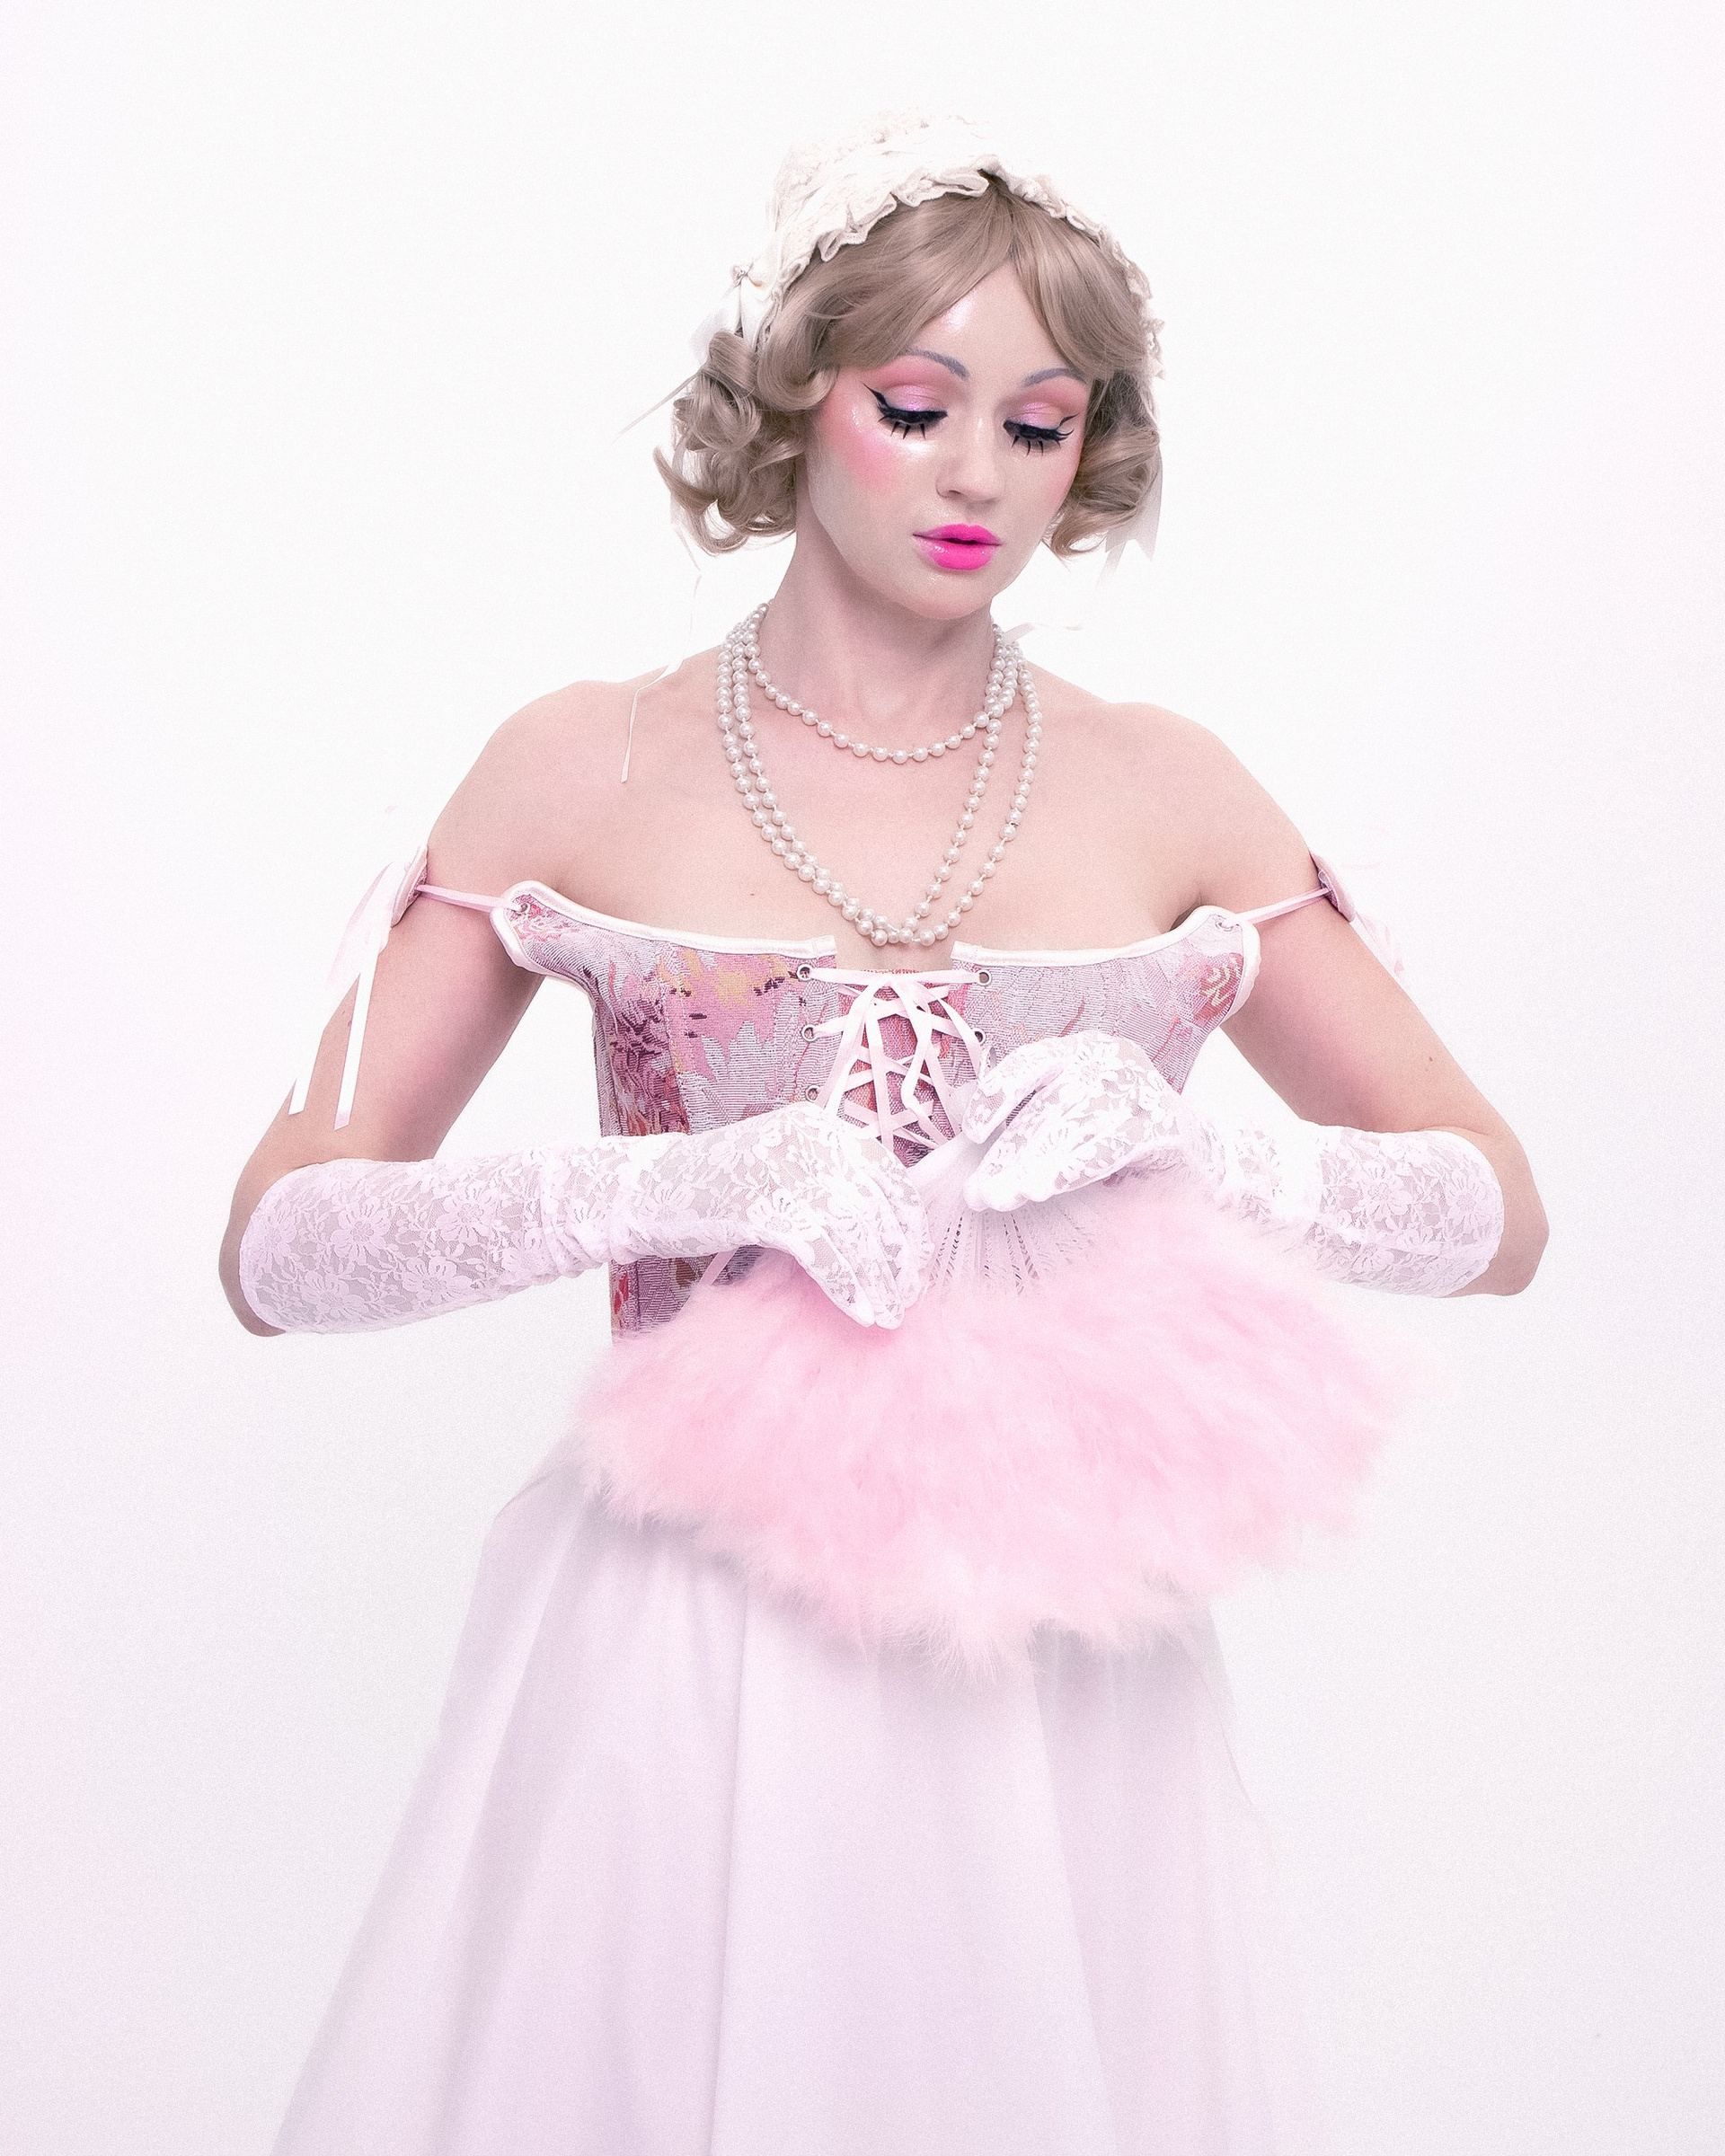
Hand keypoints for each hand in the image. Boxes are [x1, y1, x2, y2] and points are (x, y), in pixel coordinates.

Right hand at [614, 1103, 928, 1326]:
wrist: (650, 1189)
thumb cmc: (717, 1190)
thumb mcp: (782, 1171)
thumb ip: (829, 1186)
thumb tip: (886, 1236)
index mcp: (819, 1126)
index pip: (887, 1174)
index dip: (908, 1223)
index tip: (915, 1263)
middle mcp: (810, 1139)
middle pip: (876, 1204)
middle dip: (897, 1258)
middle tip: (907, 1298)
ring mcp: (787, 1169)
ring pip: (855, 1230)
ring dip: (878, 1279)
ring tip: (889, 1314)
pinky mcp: (765, 1204)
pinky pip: (823, 1252)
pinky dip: (847, 1286)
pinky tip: (860, 1312)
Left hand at [958, 1032, 1211, 1211]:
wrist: (1195, 1160)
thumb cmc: (1114, 1140)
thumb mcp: (1063, 1122)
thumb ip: (1019, 1118)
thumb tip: (962, 1120)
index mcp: (1078, 1050)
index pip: (1027, 1062)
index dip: (996, 1095)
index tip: (971, 1133)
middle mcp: (1110, 1057)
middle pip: (1047, 1104)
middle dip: (1010, 1152)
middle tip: (982, 1194)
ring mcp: (1141, 1086)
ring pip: (1076, 1124)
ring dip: (1036, 1163)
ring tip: (1008, 1196)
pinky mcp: (1165, 1121)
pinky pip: (1113, 1144)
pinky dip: (1078, 1164)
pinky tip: (1050, 1186)